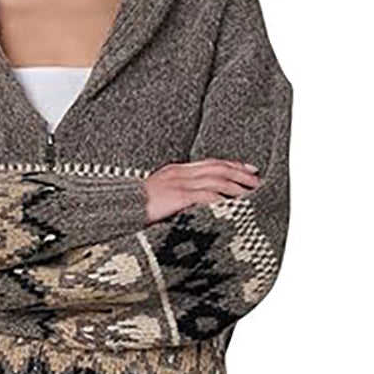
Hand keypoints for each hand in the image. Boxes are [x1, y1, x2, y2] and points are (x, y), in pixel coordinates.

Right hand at [142, 159, 261, 223]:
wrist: (117, 210)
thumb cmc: (133, 209)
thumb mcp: (157, 196)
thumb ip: (176, 196)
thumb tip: (194, 204)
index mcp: (175, 171)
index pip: (210, 163)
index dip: (231, 165)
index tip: (248, 169)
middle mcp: (179, 173)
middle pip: (217, 168)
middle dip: (240, 173)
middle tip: (257, 180)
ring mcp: (178, 184)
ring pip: (216, 179)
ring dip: (236, 186)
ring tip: (251, 193)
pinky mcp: (177, 196)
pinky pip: (206, 195)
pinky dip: (222, 199)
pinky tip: (234, 204)